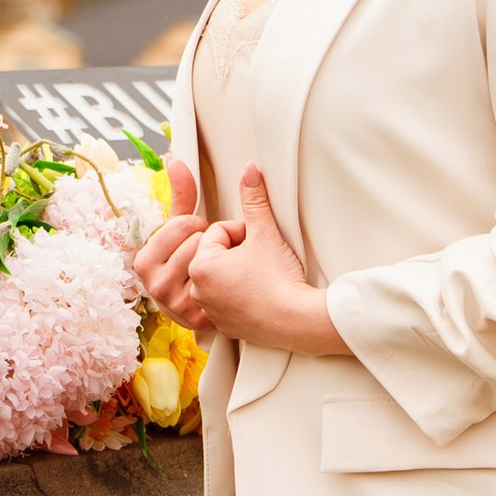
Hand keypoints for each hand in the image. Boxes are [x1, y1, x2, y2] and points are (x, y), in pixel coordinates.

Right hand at [135, 161, 210, 318]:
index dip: (195, 225)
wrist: (217, 304)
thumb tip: (174, 159)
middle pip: (197, 243)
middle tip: (207, 254)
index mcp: (144, 262)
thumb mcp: (183, 227)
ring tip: (216, 268)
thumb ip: (181, 195)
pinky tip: (224, 285)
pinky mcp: (197, 319)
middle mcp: (155, 286)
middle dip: (209, 242)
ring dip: (221, 259)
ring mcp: (175, 305)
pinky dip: (229, 279)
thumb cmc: (196, 262)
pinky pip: (221, 283)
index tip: (194, 234)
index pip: (183, 224)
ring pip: (209, 261)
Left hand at [182, 168, 345, 359]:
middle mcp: (198, 289)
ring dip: (237, 272)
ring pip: (220, 277)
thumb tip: (250, 171)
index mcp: (201, 265)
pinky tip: (259, 295)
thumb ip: (254, 199)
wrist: (296, 319)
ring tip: (261, 276)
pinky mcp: (223, 325)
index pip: (217, 232)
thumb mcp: (265, 233)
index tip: (259, 244)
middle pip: (216, 254)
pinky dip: (240, 295)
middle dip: (236, 251)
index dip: (243, 232)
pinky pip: (226, 300)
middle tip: (260, 259)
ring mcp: (209, 310)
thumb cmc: (279, 278)